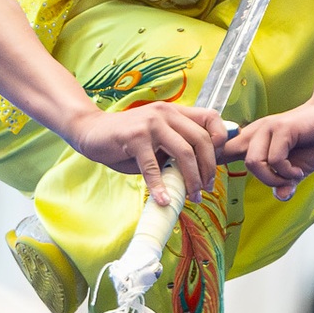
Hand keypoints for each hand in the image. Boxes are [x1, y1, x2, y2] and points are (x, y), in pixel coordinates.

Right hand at [64, 101, 229, 204]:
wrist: (92, 131)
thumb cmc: (127, 140)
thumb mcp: (156, 139)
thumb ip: (175, 148)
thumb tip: (200, 172)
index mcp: (174, 112)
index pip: (210, 118)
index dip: (220, 139)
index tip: (217, 163)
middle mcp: (166, 113)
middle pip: (201, 140)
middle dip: (208, 169)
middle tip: (205, 189)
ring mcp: (150, 124)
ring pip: (184, 152)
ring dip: (191, 179)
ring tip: (191, 197)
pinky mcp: (134, 137)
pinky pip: (153, 166)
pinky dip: (160, 187)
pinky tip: (164, 200)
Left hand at [221, 96, 313, 200]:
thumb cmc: (312, 141)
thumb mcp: (295, 168)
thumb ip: (285, 182)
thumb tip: (282, 196)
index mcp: (253, 140)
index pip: (222, 150)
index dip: (215, 163)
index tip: (215, 180)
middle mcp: (256, 132)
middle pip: (239, 162)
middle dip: (262, 179)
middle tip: (283, 182)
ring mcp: (268, 128)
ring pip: (254, 162)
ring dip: (274, 177)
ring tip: (291, 176)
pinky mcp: (282, 128)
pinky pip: (275, 159)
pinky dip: (287, 172)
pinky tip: (297, 171)